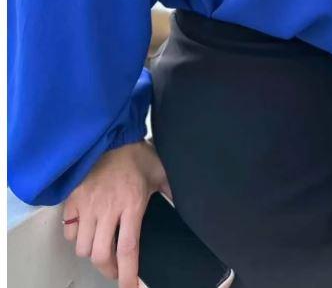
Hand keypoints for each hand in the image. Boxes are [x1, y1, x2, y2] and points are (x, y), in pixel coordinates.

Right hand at [62, 138, 172, 287]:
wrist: (111, 134)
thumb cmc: (136, 154)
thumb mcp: (160, 172)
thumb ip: (171, 191)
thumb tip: (187, 206)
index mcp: (131, 204)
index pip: (128, 249)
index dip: (128, 274)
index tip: (131, 287)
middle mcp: (107, 209)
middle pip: (100, 255)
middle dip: (109, 270)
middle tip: (117, 270)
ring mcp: (88, 205)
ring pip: (83, 247)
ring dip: (93, 254)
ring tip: (102, 249)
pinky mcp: (73, 199)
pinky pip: (69, 231)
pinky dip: (76, 238)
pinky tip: (87, 232)